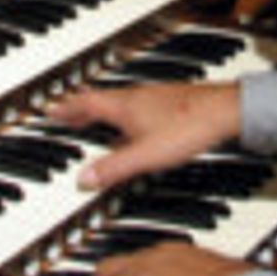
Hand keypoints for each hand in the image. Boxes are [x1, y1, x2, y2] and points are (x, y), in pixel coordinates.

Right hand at [48, 81, 241, 190]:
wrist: (226, 111)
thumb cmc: (189, 127)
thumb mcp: (145, 156)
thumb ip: (113, 168)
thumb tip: (84, 178)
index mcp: (124, 107)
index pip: (85, 104)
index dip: (66, 108)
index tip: (50, 109)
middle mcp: (136, 97)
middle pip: (99, 100)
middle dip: (80, 108)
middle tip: (67, 113)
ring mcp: (154, 98)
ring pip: (119, 101)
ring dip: (102, 110)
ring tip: (95, 118)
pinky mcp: (170, 103)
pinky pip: (137, 105)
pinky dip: (125, 114)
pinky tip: (135, 126)